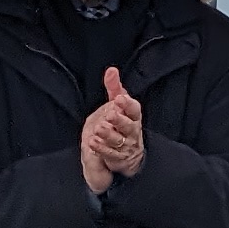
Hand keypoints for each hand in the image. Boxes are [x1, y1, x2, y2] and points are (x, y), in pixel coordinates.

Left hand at [80, 67, 145, 190]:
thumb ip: (114, 87)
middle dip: (119, 120)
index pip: (134, 110)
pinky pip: (110, 153)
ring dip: (109, 134)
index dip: (128, 104)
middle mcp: (132, 131)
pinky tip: (93, 142)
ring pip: (118, 140)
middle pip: (128, 126)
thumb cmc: (123, 122)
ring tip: (99, 128)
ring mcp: (126, 145)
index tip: (119, 98)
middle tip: (110, 114)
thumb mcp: (119, 104)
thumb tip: (111, 70)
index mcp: (134, 116)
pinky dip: (102, 148)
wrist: (129, 152)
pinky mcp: (117, 157)